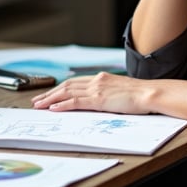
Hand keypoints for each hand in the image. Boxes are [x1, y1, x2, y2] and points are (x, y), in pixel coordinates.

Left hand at [30, 72, 150, 113]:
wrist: (149, 93)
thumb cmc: (140, 94)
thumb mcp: (121, 90)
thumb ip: (108, 92)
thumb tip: (102, 101)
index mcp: (102, 78)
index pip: (75, 82)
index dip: (60, 88)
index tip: (50, 94)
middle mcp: (97, 80)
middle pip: (67, 86)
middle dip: (50, 94)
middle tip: (37, 101)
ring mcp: (97, 89)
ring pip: (67, 93)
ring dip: (51, 99)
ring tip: (39, 105)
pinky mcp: (99, 99)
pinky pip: (76, 102)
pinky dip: (63, 105)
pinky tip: (53, 108)